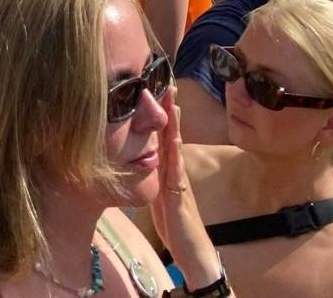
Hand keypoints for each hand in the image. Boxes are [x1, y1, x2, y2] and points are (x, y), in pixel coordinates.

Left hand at [151, 93, 220, 290]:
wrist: (193, 252)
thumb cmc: (174, 224)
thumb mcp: (158, 195)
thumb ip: (151, 176)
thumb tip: (139, 159)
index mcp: (169, 170)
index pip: (164, 136)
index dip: (161, 114)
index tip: (156, 88)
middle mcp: (176, 171)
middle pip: (171, 135)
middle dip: (169, 110)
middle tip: (167, 81)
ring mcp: (180, 182)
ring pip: (175, 148)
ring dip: (174, 125)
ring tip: (173, 101)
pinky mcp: (179, 197)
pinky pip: (176, 172)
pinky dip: (174, 154)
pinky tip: (173, 141)